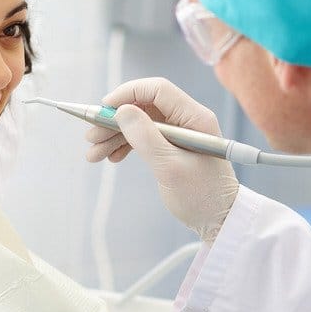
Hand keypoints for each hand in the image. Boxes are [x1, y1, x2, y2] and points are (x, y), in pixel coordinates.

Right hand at [85, 77, 238, 242]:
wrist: (220, 220)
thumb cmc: (202, 196)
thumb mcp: (170, 168)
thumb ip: (145, 137)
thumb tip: (121, 110)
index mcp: (195, 118)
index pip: (157, 90)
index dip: (127, 94)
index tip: (103, 109)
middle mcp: (188, 120)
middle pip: (143, 107)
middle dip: (115, 120)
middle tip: (90, 137)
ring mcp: (179, 133)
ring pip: (140, 123)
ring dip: (115, 135)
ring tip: (93, 153)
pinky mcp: (172, 147)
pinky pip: (144, 137)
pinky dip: (125, 145)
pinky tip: (111, 157)